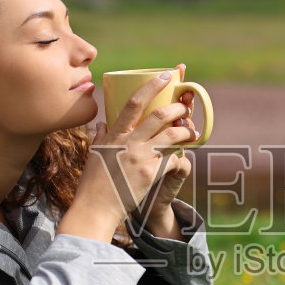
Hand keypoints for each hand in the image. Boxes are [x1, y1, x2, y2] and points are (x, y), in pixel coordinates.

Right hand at [58, 64, 198, 242]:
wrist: (96, 209)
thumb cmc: (93, 184)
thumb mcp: (94, 155)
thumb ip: (100, 137)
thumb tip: (103, 123)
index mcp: (115, 134)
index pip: (135, 102)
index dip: (152, 86)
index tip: (165, 75)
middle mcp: (129, 142)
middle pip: (160, 115)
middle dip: (178, 108)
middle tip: (185, 107)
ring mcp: (142, 157)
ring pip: (172, 135)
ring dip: (186, 130)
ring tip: (192, 130)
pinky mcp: (151, 173)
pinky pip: (172, 158)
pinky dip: (179, 156)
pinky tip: (182, 156)